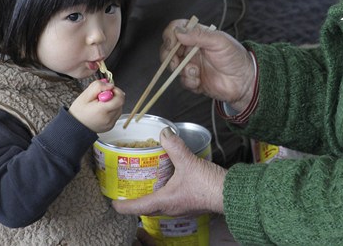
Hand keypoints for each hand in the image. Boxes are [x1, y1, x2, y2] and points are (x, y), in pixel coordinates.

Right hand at [69, 79, 124, 132]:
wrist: (75, 126)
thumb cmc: (78, 111)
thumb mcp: (85, 95)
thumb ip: (98, 87)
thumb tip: (110, 85)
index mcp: (102, 110)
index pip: (120, 98)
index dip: (116, 91)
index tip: (108, 90)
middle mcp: (108, 118)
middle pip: (120, 102)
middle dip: (113, 96)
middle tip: (101, 97)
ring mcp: (110, 123)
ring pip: (119, 108)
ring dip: (113, 103)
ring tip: (100, 105)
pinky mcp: (111, 126)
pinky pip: (116, 114)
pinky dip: (111, 110)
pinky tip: (102, 111)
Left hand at [112, 128, 226, 216]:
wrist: (230, 194)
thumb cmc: (209, 185)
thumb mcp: (188, 162)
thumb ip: (174, 147)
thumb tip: (164, 134)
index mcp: (164, 202)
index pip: (136, 207)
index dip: (122, 205)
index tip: (112, 201)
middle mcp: (170, 209)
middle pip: (145, 208)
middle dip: (134, 200)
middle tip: (125, 189)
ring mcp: (180, 208)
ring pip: (158, 205)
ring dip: (149, 196)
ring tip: (143, 183)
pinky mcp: (189, 204)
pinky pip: (170, 201)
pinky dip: (163, 193)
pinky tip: (165, 180)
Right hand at [160, 19, 255, 111]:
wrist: (244, 81)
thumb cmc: (235, 57)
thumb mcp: (219, 41)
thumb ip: (198, 35)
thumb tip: (178, 32)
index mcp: (197, 36)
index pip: (176, 29)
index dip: (170, 35)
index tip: (172, 43)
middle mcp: (191, 50)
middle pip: (169, 49)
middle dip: (169, 56)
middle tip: (175, 62)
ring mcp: (191, 65)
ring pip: (174, 66)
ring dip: (182, 70)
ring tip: (195, 73)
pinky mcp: (194, 80)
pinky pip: (182, 81)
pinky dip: (189, 82)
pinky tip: (199, 82)